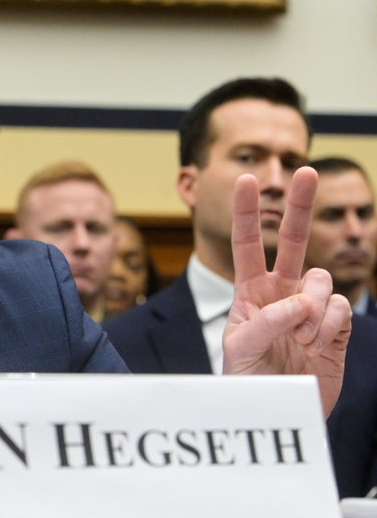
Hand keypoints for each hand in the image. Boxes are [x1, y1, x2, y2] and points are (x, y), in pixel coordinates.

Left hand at [221, 167, 351, 416]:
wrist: (278, 411)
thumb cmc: (247, 379)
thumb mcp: (239, 348)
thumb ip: (265, 320)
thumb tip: (301, 301)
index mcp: (250, 291)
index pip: (247, 243)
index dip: (247, 211)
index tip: (245, 178)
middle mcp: (282, 292)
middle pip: (295, 240)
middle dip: (300, 205)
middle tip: (306, 170)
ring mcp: (312, 307)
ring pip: (323, 279)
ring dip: (312, 306)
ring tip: (300, 336)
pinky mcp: (337, 327)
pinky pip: (341, 308)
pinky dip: (329, 325)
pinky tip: (318, 343)